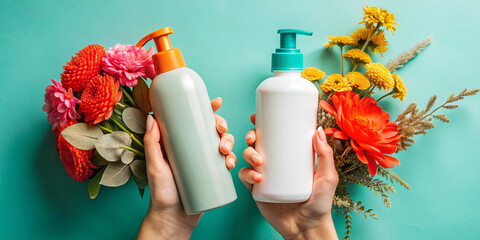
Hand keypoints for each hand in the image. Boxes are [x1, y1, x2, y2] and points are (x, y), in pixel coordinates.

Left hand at [137, 97, 235, 239]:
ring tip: (224, 151)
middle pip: (212, 130)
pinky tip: (231, 163)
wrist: (174, 219)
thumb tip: (152, 117)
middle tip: (221, 131)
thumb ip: (152, 143)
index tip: (216, 102)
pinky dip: (233, 159)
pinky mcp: (214, 175)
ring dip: (230, 142)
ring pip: (223, 144)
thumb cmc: (161, 193)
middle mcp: (194, 150)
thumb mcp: (155, 166)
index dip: (207, 109)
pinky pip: (227, 162)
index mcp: (180, 143)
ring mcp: (205, 162)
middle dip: (222, 126)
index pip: (194, 121)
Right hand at [239, 114, 338, 239]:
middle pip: (256, 143)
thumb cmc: (320, 203)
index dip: (262, 124)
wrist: (306, 227)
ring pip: (248, 158)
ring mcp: (264, 176)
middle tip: (254, 138)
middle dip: (250, 136)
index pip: (273, 135)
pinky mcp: (257, 190)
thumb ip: (325, 156)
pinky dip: (247, 174)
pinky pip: (245, 178)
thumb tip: (318, 130)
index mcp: (289, 156)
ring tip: (258, 161)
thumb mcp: (327, 178)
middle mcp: (275, 164)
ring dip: (248, 154)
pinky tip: (257, 177)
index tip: (257, 115)